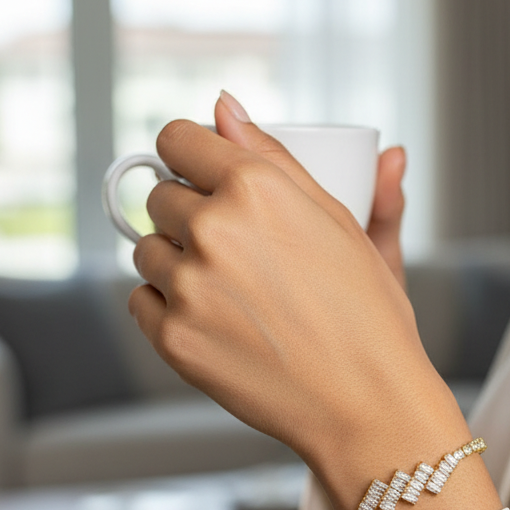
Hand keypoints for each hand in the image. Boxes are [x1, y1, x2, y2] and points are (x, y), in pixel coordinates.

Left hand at [128, 95, 448, 485]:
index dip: (188, 155)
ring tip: (230, 291)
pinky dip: (168, 308)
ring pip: (147, 250)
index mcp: (257, 188)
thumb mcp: (341, 220)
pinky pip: (141, 301)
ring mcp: (188, 286)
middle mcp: (214, 230)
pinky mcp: (173, 339)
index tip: (200, 174)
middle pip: (159, 196)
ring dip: (176, 262)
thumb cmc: (368, 314)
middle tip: (236, 250)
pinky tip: (216, 322)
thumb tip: (227, 105)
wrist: (368, 404)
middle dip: (189, 214)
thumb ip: (278, 156)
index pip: (176, 139)